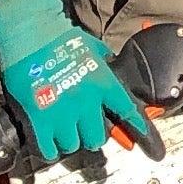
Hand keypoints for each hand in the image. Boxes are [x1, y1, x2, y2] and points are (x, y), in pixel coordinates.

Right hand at [0, 0, 157, 165]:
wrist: (31, 33)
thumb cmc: (61, 37)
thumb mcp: (93, 49)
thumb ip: (104, 64)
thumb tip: (111, 68)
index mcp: (103, 83)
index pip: (127, 111)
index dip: (140, 131)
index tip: (150, 147)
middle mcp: (86, 101)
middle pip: (97, 138)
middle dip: (91, 135)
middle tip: (84, 127)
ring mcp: (63, 112)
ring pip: (73, 145)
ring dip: (69, 140)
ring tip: (64, 129)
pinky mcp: (40, 119)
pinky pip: (49, 149)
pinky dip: (51, 150)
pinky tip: (50, 143)